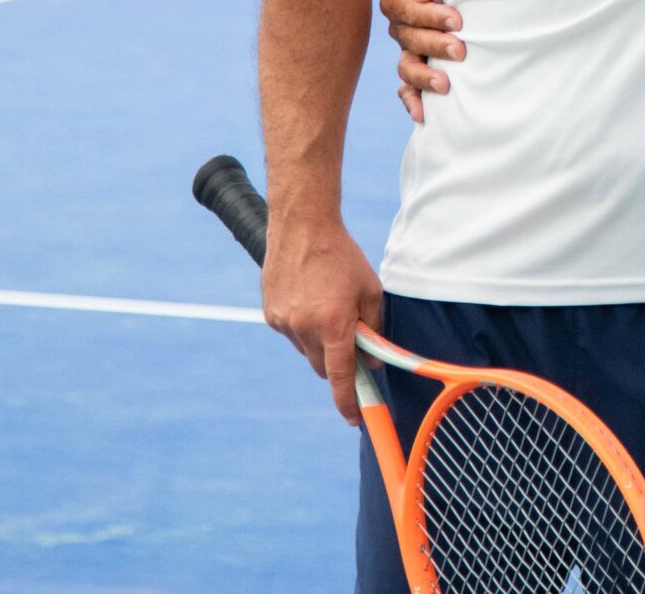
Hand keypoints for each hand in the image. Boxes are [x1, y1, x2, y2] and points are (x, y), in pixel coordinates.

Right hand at [262, 212, 383, 425]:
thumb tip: (371, 360)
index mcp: (332, 323)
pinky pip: (292, 333)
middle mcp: (304, 328)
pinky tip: (310, 300)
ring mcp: (283, 322)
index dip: (348, 401)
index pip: (341, 375)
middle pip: (323, 368)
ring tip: (328, 308)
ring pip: (307, 350)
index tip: (355, 418)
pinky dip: (303, 327)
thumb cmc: (342, 256)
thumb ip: (374, 327)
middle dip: (338, 365)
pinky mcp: (270, 314)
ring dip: (320, 343)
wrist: (301, 226)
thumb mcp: (370, 289)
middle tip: (351, 346)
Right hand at [381, 0, 462, 122]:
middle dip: (433, 45)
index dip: (426, 16)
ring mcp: (409, 50)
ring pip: (405, 66)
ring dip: (423, 76)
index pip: (401, 7)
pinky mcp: (420, 69)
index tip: (457, 20)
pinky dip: (412, 101)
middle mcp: (402, 26)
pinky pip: (407, 89)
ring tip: (445, 85)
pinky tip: (423, 114)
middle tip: (460, 49)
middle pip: (406, 38)